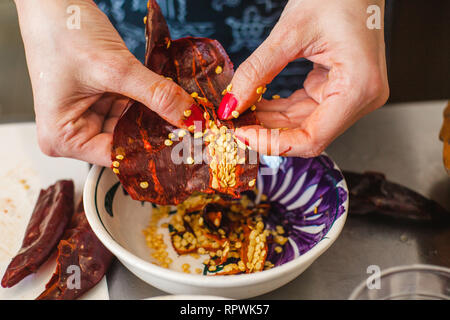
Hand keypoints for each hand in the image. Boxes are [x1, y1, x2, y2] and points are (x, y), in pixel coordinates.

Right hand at [15, 0, 196, 165]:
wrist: (55, 2)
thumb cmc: (62, 32)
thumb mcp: (115, 69)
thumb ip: (156, 94)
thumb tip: (190, 117)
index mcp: (64, 138)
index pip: (116, 156)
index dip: (151, 151)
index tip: (183, 146)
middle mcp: (74, 132)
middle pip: (126, 141)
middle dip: (157, 131)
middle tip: (191, 128)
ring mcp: (89, 115)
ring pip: (132, 123)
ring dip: (156, 115)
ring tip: (183, 112)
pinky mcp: (101, 100)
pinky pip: (132, 106)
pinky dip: (150, 101)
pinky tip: (170, 99)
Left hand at [219, 0, 388, 156]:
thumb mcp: (291, 32)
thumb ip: (258, 71)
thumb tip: (232, 104)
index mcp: (359, 88)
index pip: (313, 138)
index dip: (274, 143)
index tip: (243, 135)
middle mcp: (360, 98)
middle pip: (306, 133)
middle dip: (267, 131)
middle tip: (234, 124)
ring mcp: (349, 95)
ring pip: (302, 124)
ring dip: (269, 121)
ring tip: (240, 113)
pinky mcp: (337, 89)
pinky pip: (304, 108)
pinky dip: (279, 109)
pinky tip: (255, 103)